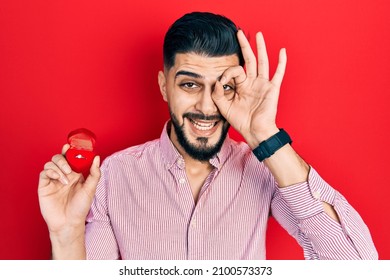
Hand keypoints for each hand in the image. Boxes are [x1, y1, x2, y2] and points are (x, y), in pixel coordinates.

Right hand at [38, 144, 100, 234]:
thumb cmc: (80, 208)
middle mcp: (64, 175)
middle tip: (70, 168)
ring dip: (59, 166)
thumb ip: (94, 173)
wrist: (68, 223)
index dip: (70, 150)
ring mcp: (53, 179)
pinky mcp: (44, 185)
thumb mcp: (91, 189)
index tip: (71, 145)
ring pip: (51, 162)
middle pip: (59, 157)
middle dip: (64, 158)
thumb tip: (97, 157)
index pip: (71, 157)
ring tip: (66, 178)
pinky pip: (44, 172)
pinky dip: (52, 171)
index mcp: (76, 174)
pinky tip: (59, 179)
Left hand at [212, 30, 286, 147]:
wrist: (254, 132)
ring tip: (258, 34)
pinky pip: (278, 73)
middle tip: (239, 33)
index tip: (221, 83)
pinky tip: (282, 51)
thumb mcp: (224, 107)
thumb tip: (216, 80)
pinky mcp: (272, 89)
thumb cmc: (241, 121)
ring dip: (260, 48)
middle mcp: (252, 82)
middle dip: (244, 46)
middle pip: (249, 60)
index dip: (226, 73)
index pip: (234, 71)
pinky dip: (281, 62)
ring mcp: (263, 84)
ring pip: (262, 62)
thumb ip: (217, 94)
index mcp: (241, 86)